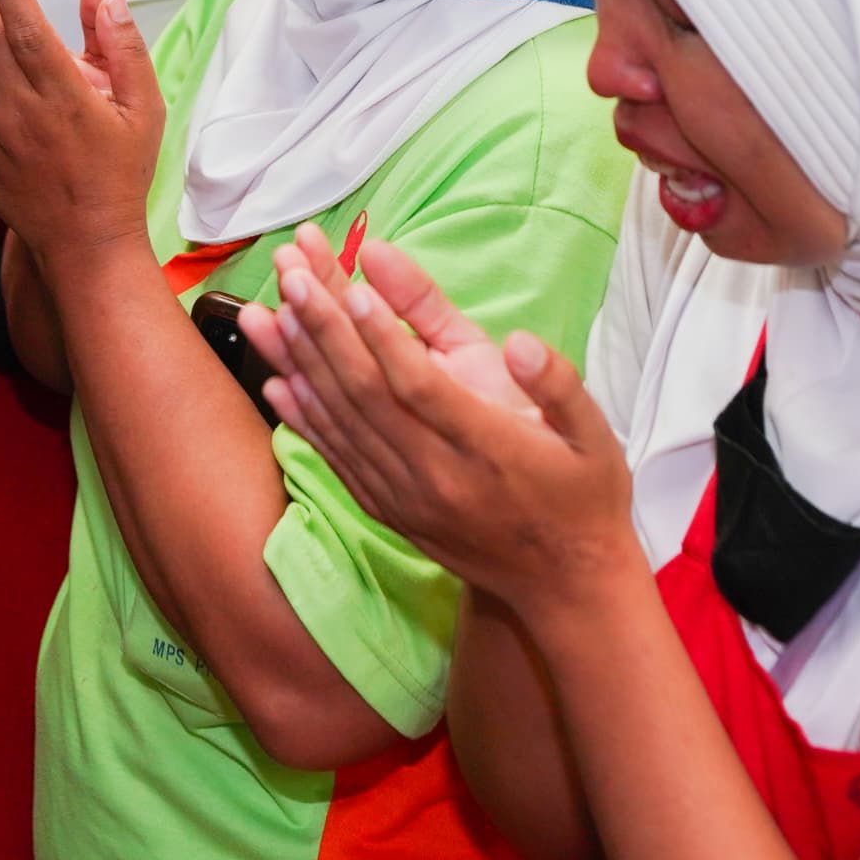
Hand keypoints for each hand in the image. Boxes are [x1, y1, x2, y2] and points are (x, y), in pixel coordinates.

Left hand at [239, 232, 637, 612]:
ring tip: (265, 311)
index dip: (383, 336)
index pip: (421, 386)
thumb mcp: (594, 435)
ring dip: (299, 364)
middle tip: (291, 272)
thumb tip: (518, 341)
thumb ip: (557, 383)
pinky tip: (276, 382)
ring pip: (341, 424)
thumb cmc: (584, 496)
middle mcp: (437, 477)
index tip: (352, 285)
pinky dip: (304, 419)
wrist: (565, 586)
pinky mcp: (390, 511)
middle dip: (324, 329)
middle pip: (366, 396)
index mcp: (489, 448)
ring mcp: (407, 499)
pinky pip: (337, 460)